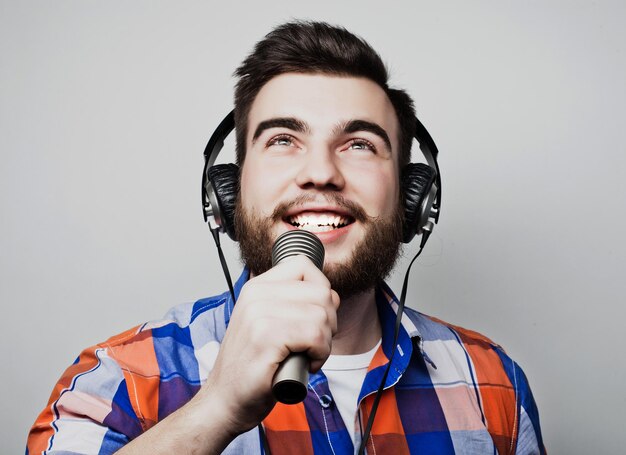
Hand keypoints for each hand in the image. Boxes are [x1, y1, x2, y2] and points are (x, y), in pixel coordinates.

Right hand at [193, 256, 339, 434]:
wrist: (224, 400)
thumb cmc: (252, 366)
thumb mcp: (267, 322)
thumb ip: (291, 303)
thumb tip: (330, 295)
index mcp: (257, 287)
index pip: (304, 265)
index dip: (321, 291)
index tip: (314, 317)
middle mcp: (256, 295)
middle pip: (321, 292)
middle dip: (329, 321)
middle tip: (313, 343)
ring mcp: (259, 315)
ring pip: (322, 316)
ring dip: (325, 342)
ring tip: (307, 355)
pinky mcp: (266, 339)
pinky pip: (315, 336)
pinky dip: (320, 354)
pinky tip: (307, 364)